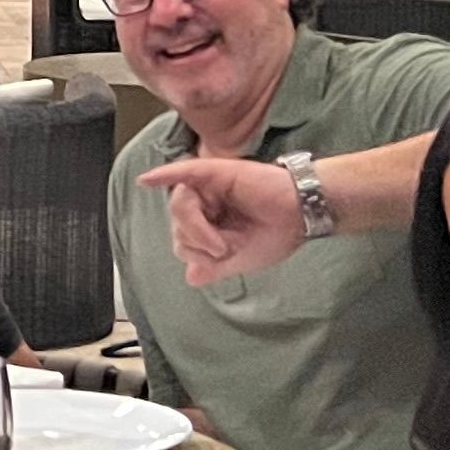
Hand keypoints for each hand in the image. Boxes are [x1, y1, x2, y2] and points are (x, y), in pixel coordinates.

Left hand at [141, 157, 309, 285]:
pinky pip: (183, 172)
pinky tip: (146, 180)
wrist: (304, 215)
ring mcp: (210, 187)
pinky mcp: (217, 173)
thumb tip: (190, 277)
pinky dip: (163, 175)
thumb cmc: (279, 233)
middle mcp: (207, 203)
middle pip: (177, 224)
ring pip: (180, 207)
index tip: (223, 257)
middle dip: (196, 242)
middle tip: (224, 249)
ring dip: (197, 230)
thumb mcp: (243, 259)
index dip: (197, 254)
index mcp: (212, 222)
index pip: (183, 240)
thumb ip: (215, 267)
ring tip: (222, 243)